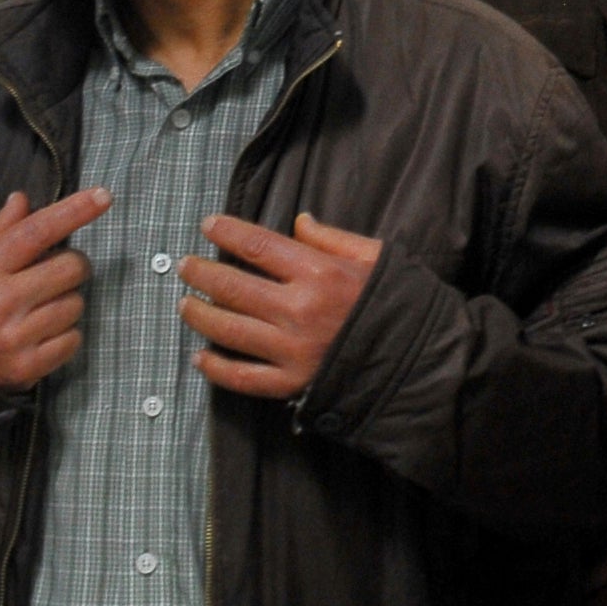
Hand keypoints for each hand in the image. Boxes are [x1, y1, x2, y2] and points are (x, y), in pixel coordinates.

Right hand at [0, 189, 109, 392]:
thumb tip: (24, 200)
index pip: (37, 231)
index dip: (74, 211)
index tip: (103, 195)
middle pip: (72, 267)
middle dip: (70, 265)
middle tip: (50, 272)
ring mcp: (13, 339)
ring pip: (76, 304)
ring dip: (65, 302)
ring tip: (36, 308)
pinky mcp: (25, 369)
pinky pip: (74, 340)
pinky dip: (64, 335)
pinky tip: (38, 335)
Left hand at [177, 212, 383, 400]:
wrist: (422, 359)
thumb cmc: (401, 302)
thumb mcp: (376, 257)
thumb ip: (333, 239)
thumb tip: (298, 222)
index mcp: (320, 273)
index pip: (259, 246)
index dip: (228, 232)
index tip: (208, 224)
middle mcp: (298, 310)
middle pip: (233, 286)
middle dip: (202, 272)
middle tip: (185, 265)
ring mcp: (291, 349)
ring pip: (228, 329)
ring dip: (199, 314)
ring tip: (184, 303)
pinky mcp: (291, 383)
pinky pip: (241, 376)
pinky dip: (215, 367)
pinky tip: (199, 356)